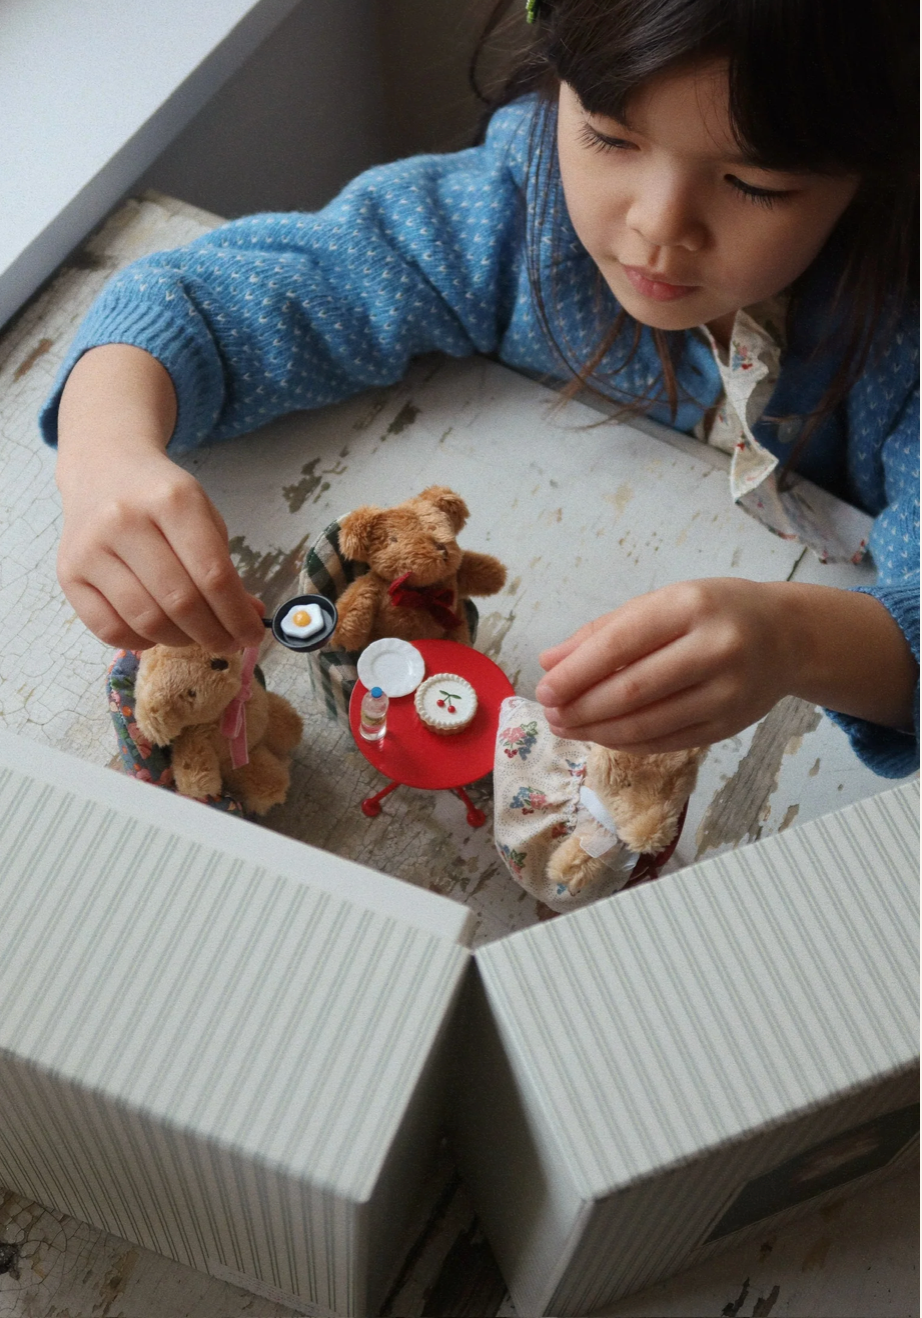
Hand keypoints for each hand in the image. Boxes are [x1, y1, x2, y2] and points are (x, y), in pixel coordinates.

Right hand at [55, 344, 264, 652]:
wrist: (103, 468)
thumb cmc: (160, 497)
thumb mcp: (203, 517)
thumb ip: (226, 568)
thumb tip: (248, 620)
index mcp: (172, 500)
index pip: (213, 575)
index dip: (237, 616)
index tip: (253, 635)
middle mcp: (126, 520)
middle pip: (180, 602)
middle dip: (213, 634)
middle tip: (228, 643)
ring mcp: (92, 547)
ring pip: (146, 620)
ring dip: (180, 641)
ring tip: (195, 636)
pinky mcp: (68, 572)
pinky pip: (109, 628)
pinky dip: (141, 642)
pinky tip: (157, 633)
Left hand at [535, 579, 794, 751]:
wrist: (787, 636)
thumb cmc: (713, 613)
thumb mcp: (662, 604)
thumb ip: (604, 632)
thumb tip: (549, 663)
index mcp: (690, 606)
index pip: (620, 645)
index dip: (576, 673)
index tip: (544, 689)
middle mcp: (714, 648)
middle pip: (631, 691)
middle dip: (581, 708)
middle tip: (551, 714)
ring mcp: (727, 692)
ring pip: (648, 724)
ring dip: (598, 732)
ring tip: (566, 728)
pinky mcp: (730, 726)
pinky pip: (667, 742)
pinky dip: (627, 743)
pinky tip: (602, 736)